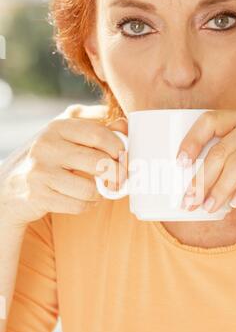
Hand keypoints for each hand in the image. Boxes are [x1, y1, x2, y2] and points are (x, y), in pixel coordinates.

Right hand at [0, 105, 127, 225]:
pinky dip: (87, 205)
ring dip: (101, 193)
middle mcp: (47, 146)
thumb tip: (124, 126)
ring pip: (91, 189)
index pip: (99, 134)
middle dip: (117, 174)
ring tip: (98, 189)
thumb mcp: (69, 134)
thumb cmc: (51, 157)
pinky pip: (79, 205)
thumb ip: (97, 125)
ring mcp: (41, 172)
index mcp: (58, 127)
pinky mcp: (39, 196)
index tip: (124, 157)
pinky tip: (82, 199)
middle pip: (99, 163)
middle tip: (120, 179)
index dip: (119, 147)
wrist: (14, 185)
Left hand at [176, 109, 235, 212]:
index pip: (209, 121)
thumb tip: (197, 190)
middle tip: (190, 200)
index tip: (180, 163)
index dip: (191, 141)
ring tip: (209, 207)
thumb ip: (226, 165)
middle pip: (221, 150)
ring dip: (220, 190)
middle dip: (202, 179)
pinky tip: (234, 204)